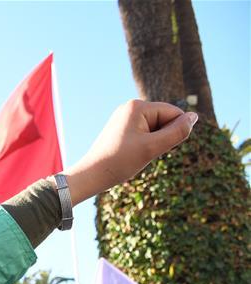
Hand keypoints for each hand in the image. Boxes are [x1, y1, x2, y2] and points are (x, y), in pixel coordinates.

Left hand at [63, 100, 195, 203]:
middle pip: (165, 120)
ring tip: (133, 154)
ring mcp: (125, 118)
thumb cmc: (119, 161)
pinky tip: (129, 155)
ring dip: (152, 144)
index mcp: (138, 106)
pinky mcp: (122, 129)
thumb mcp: (153, 148)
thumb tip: (194, 117)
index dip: (171, 134)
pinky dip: (143, 147)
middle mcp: (130, 107)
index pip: (174, 114)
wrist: (91, 175)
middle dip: (160, 139)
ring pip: (156, 130)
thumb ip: (177, 132)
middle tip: (139, 153)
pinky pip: (144, 135)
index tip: (149, 148)